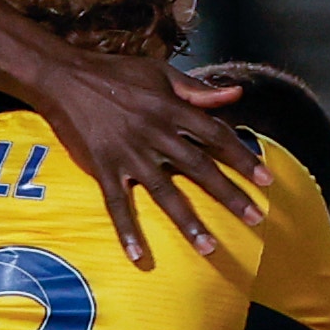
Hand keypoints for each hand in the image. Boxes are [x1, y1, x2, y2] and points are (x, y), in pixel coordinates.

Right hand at [24, 57, 262, 269]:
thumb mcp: (159, 72)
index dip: (242, 158)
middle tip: (254, 218)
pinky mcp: (103, 167)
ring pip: (164, 192)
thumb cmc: (114, 72)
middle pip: (199, 168)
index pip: (216, 136)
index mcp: (171, 109)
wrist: (64, 77)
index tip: (265, 180)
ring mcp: (128, 154)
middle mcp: (154, 133)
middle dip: (229, 195)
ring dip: (188, 222)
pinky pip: (117, 204)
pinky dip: (126, 230)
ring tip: (210, 247)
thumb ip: (197, 89)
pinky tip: (138, 256)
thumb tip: (237, 96)